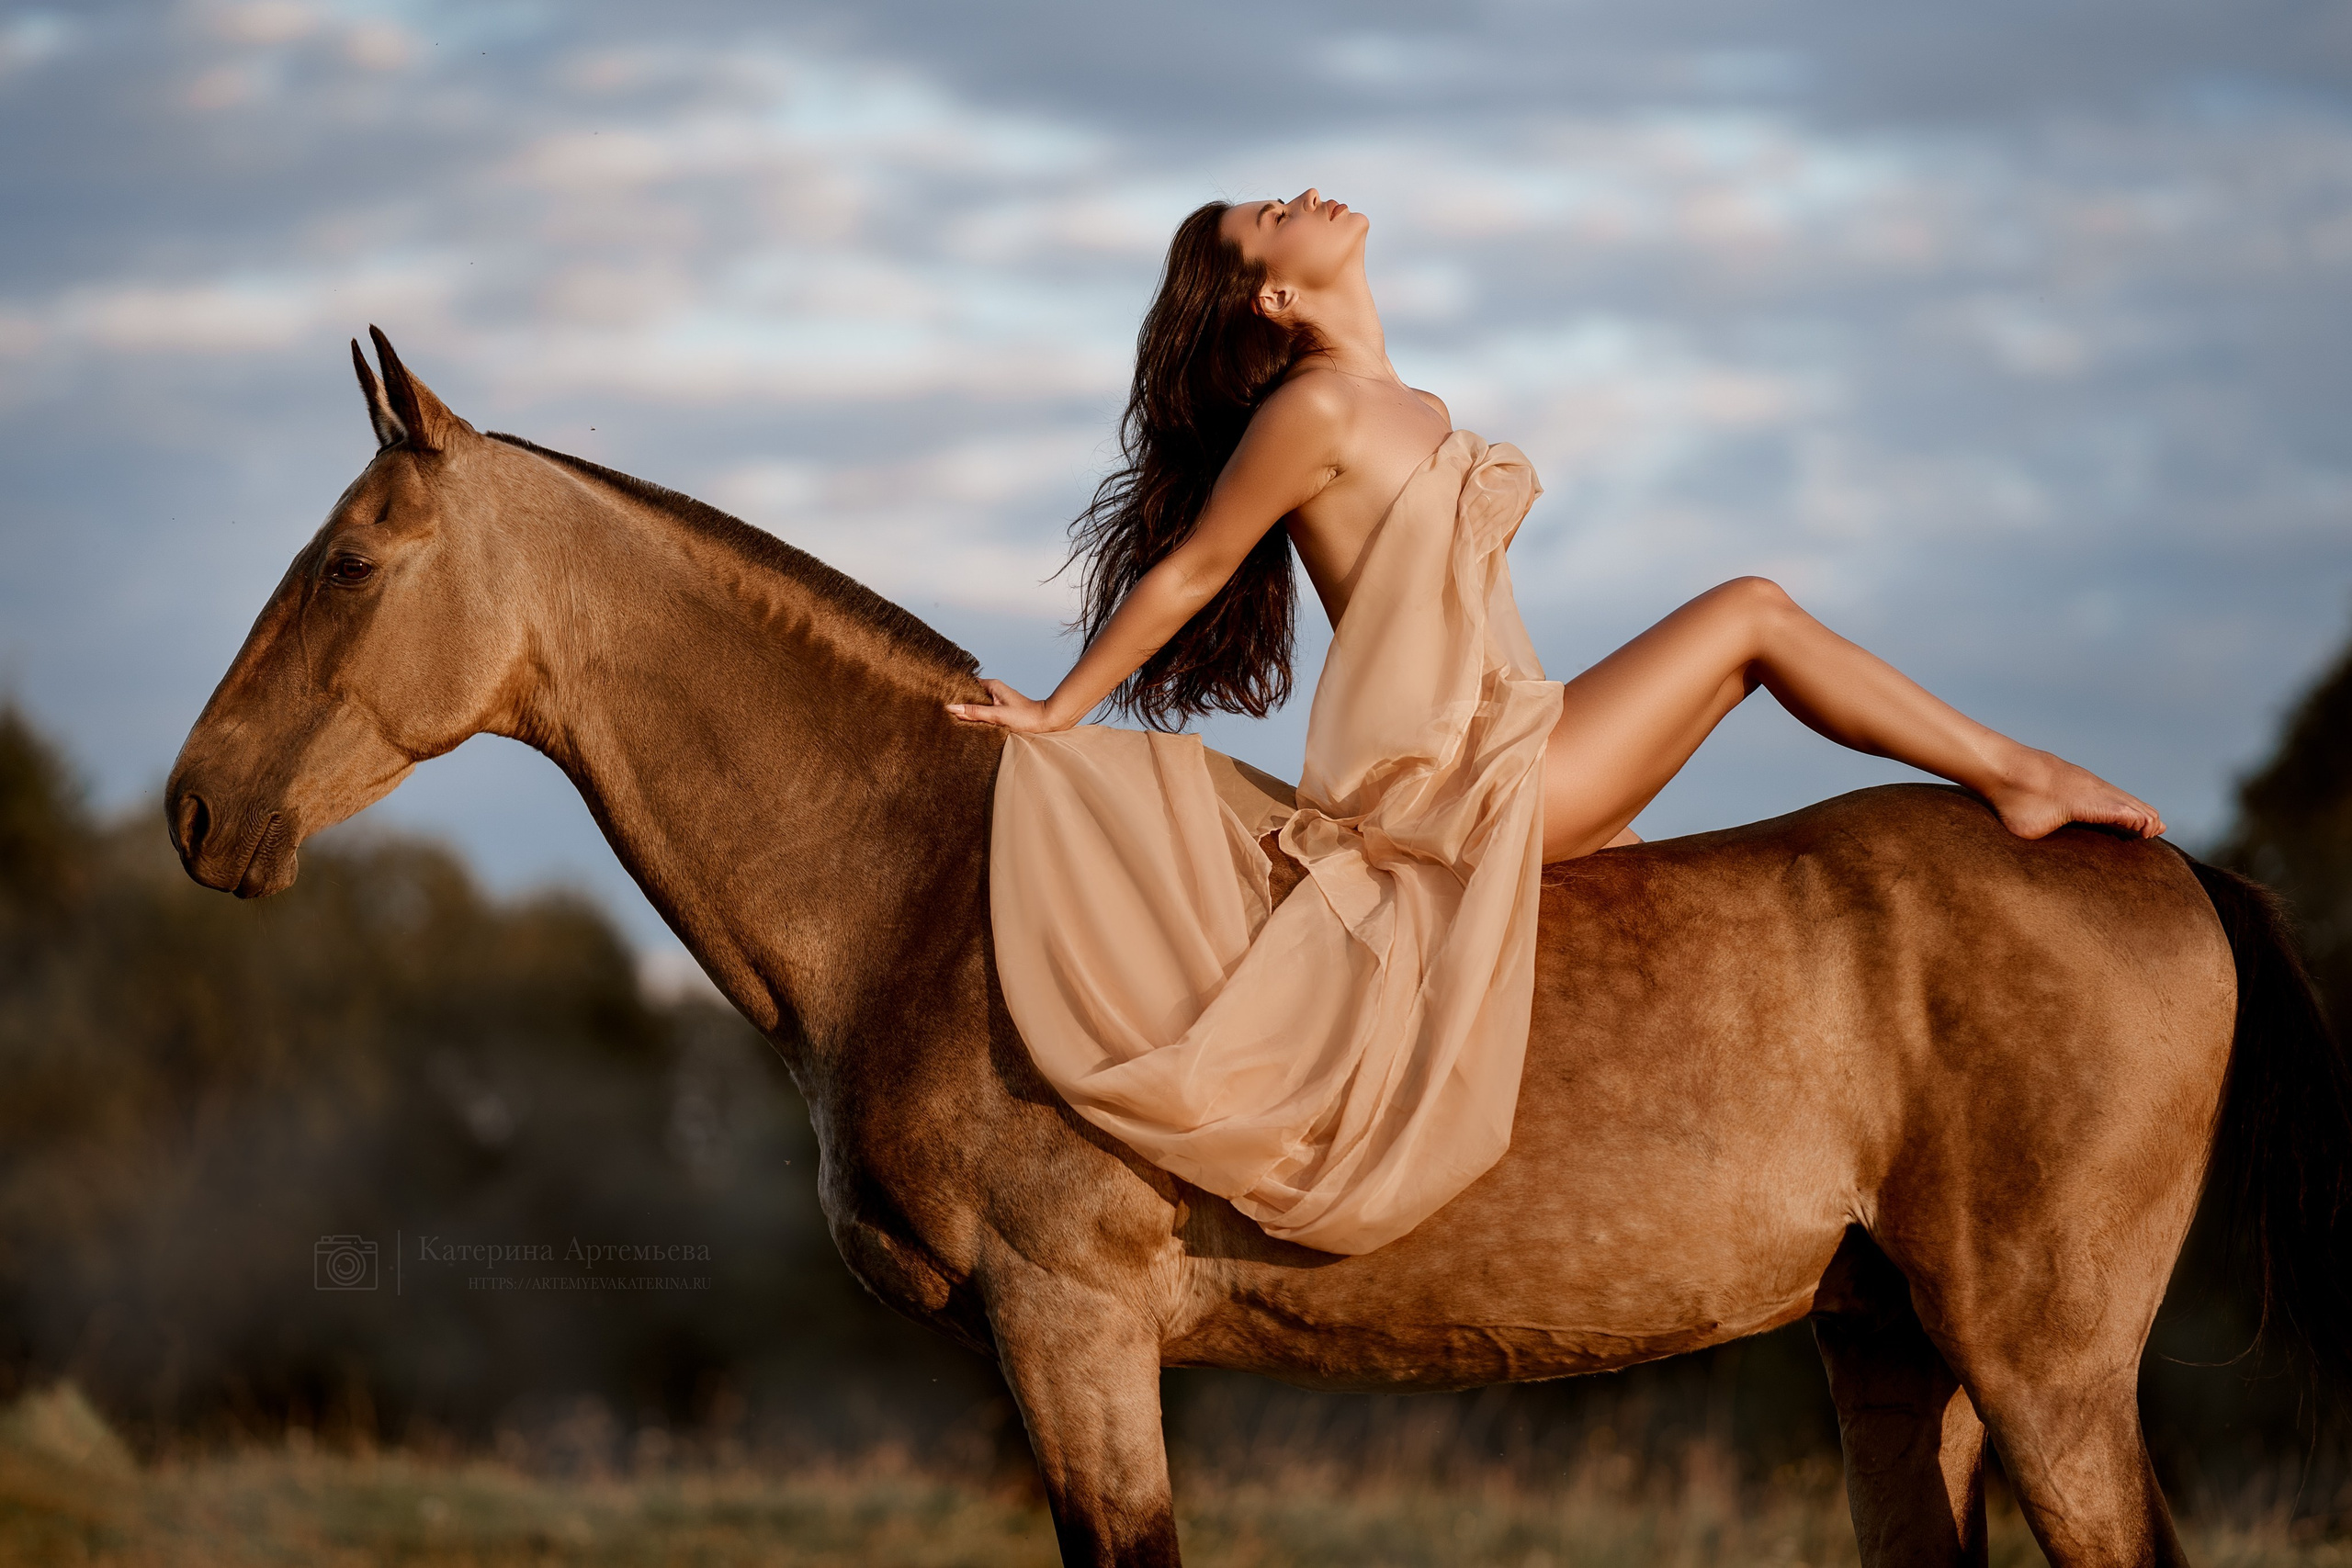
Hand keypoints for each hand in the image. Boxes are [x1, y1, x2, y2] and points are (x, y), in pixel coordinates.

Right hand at [947, 679, 1070, 733]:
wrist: (1046, 723)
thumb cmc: (1025, 717)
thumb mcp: (997, 715)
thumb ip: (974, 713)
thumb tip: (951, 708)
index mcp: (992, 686)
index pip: (966, 684)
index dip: (954, 689)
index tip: (940, 695)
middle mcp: (993, 691)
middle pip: (969, 695)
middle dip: (958, 702)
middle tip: (941, 710)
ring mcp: (996, 701)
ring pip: (975, 704)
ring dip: (966, 711)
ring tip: (950, 719)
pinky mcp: (999, 711)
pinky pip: (982, 712)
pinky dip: (975, 717)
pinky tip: (967, 725)